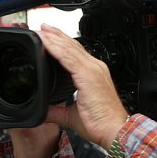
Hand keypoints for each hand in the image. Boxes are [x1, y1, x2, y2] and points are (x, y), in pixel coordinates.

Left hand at [36, 24, 128, 148]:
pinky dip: (56, 48)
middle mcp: (95, 68)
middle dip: (56, 35)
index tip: (48, 38)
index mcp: (94, 75)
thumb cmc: (102, 123)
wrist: (115, 130)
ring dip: (54, 38)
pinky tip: (46, 42)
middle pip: (73, 46)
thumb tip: (44, 110)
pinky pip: (69, 57)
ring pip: (70, 48)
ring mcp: (93, 70)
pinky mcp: (89, 75)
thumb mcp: (72, 115)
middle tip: (42, 27)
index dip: (62, 44)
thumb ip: (56, 111)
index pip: (76, 54)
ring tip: (41, 30)